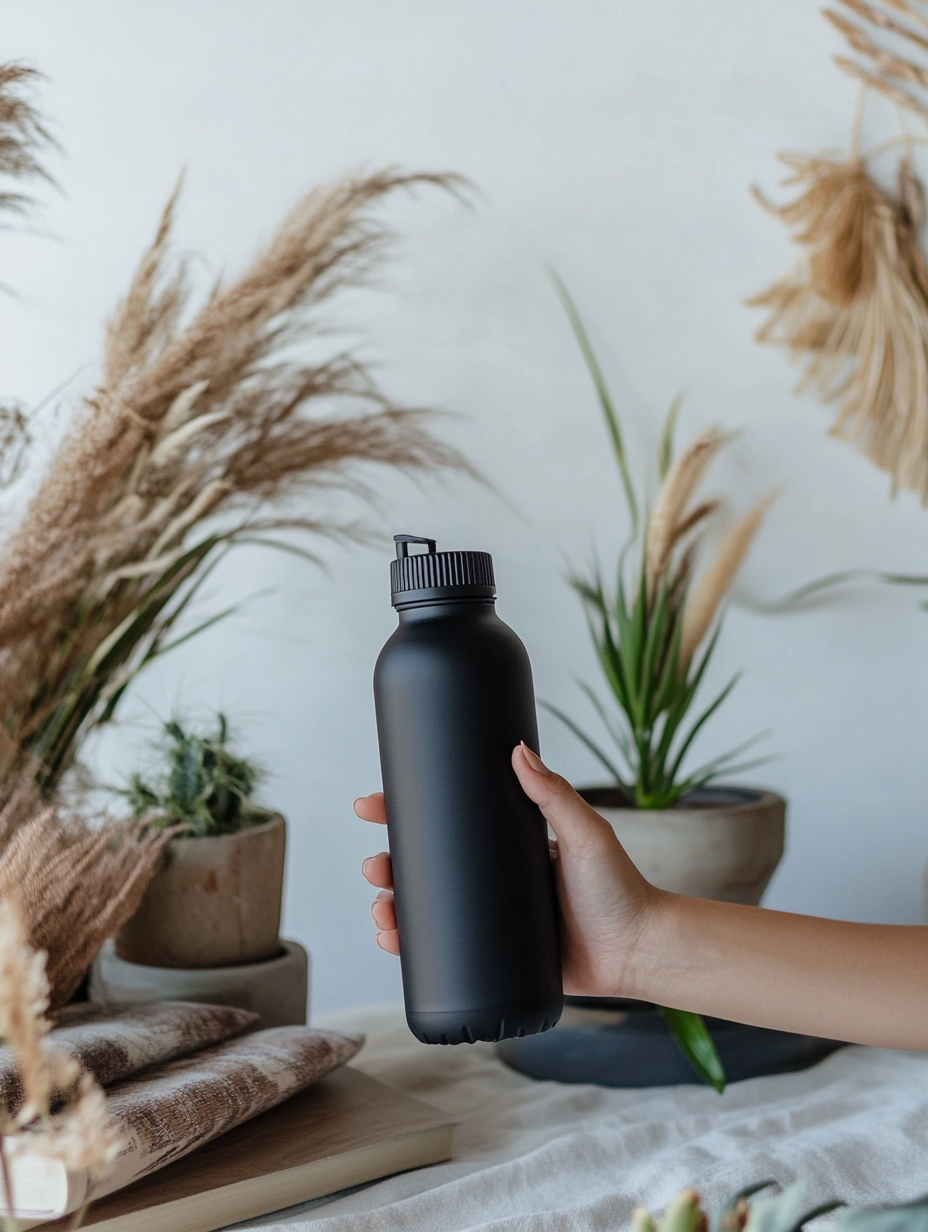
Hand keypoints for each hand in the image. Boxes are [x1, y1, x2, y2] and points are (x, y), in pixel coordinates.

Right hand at [354, 742, 658, 995]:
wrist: (640, 952)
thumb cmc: (621, 889)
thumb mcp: (586, 834)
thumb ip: (556, 795)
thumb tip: (518, 751)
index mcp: (506, 844)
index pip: (446, 820)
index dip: (402, 812)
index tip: (371, 805)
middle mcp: (493, 878)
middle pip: (424, 867)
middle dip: (388, 865)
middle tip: (375, 867)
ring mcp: (491, 918)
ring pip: (426, 909)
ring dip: (392, 907)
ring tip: (382, 912)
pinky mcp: (496, 957)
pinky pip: (444, 952)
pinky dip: (410, 947)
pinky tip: (392, 943)